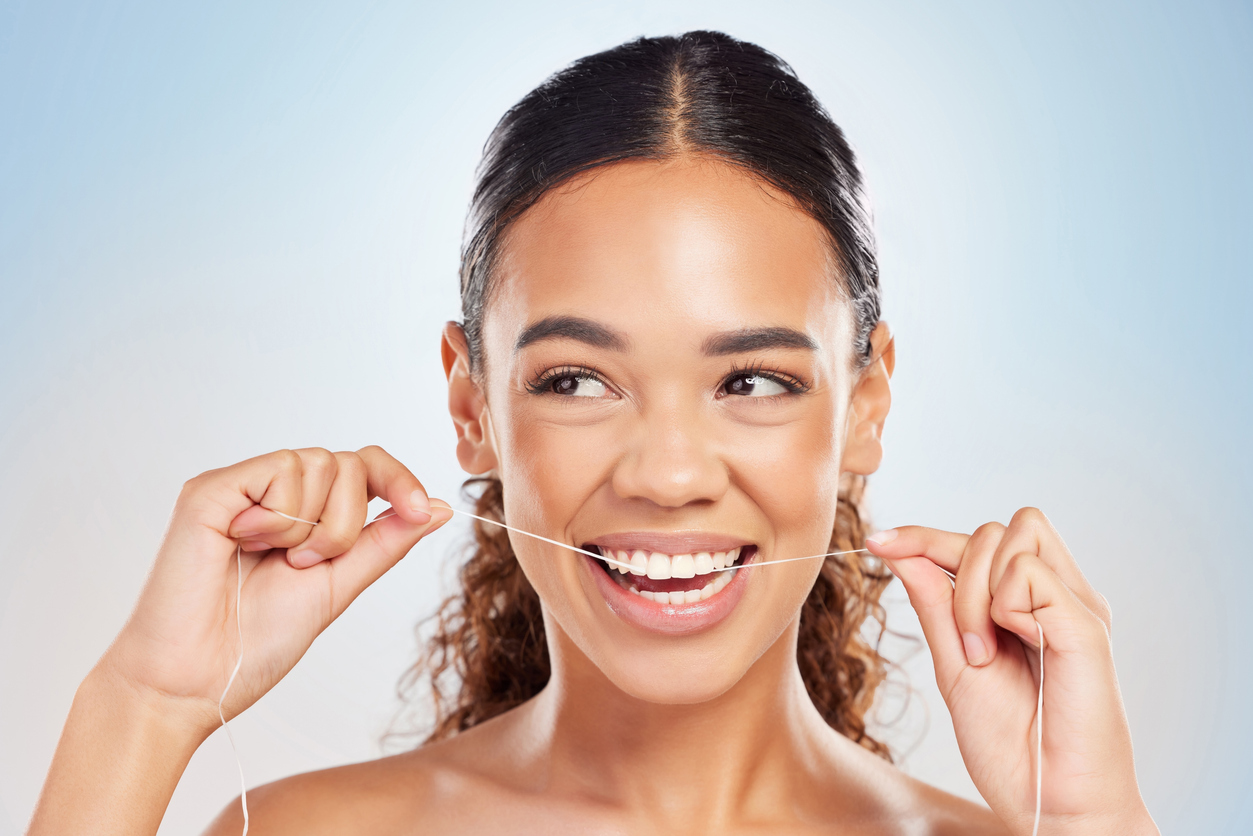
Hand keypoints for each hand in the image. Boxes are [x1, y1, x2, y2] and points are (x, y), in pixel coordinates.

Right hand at [99, 446, 451, 736]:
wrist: (196, 682)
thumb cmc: (255, 643)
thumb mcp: (340, 586)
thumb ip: (385, 542)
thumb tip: (437, 507)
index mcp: (305, 513)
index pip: (365, 466)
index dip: (398, 480)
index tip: (419, 509)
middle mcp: (273, 492)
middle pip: (351, 463)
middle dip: (347, 523)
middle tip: (305, 565)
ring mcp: (242, 487)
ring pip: (321, 462)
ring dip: (314, 525)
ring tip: (275, 561)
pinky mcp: (212, 489)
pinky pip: (281, 469)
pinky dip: (281, 516)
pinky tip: (245, 544)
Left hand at [866, 508, 1156, 834]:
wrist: (1050, 804)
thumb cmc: (1011, 746)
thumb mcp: (954, 664)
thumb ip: (934, 604)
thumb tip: (901, 550)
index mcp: (1029, 606)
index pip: (978, 541)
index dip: (926, 535)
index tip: (879, 541)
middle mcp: (1057, 598)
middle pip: (993, 530)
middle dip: (954, 572)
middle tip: (965, 645)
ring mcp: (1075, 607)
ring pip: (1013, 533)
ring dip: (976, 588)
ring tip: (984, 650)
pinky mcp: (1086, 625)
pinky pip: (1029, 572)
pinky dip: (1002, 603)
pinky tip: (1007, 646)